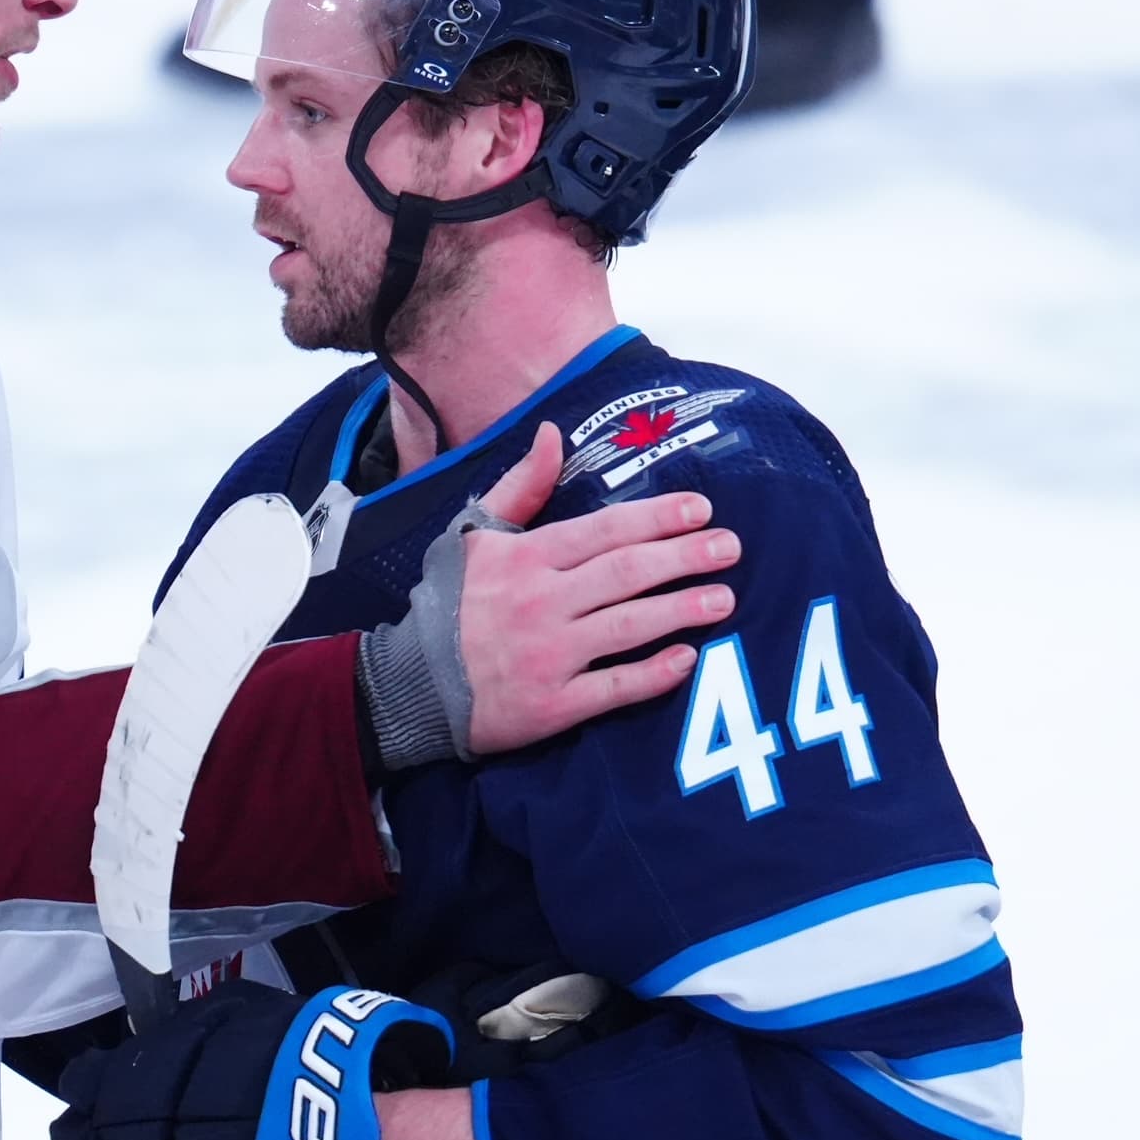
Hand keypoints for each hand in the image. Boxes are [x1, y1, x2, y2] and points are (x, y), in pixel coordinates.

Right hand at [459, 423, 737, 753]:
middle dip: (683, 557)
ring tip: (724, 599)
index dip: (656, 517)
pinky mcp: (552, 706)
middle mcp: (541, 602)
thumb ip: (520, 486)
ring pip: (628, 626)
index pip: (603, 530)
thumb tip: (551, 433)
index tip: (700, 509)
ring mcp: (548, 656)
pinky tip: (687, 659)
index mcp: (526, 557)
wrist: (409, 684)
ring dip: (681, 609)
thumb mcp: (474, 536)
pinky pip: (613, 688)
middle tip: (730, 547)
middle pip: (626, 572)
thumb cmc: (448, 605)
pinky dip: (652, 674)